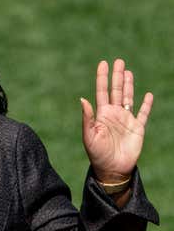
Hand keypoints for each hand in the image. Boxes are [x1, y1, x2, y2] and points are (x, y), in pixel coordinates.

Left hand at [80, 59, 153, 182]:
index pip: (102, 91)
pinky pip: (143, 113)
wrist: (112, 170)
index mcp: (101, 114)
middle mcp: (114, 114)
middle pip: (116, 90)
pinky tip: (148, 94)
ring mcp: (126, 120)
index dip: (102, 78)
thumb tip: (82, 99)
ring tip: (128, 71)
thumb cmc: (97, 154)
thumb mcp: (89, 136)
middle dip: (117, 76)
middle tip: (118, 60)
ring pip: (129, 98)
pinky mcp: (138, 128)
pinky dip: (146, 104)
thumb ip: (87, 118)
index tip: (103, 63)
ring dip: (129, 85)